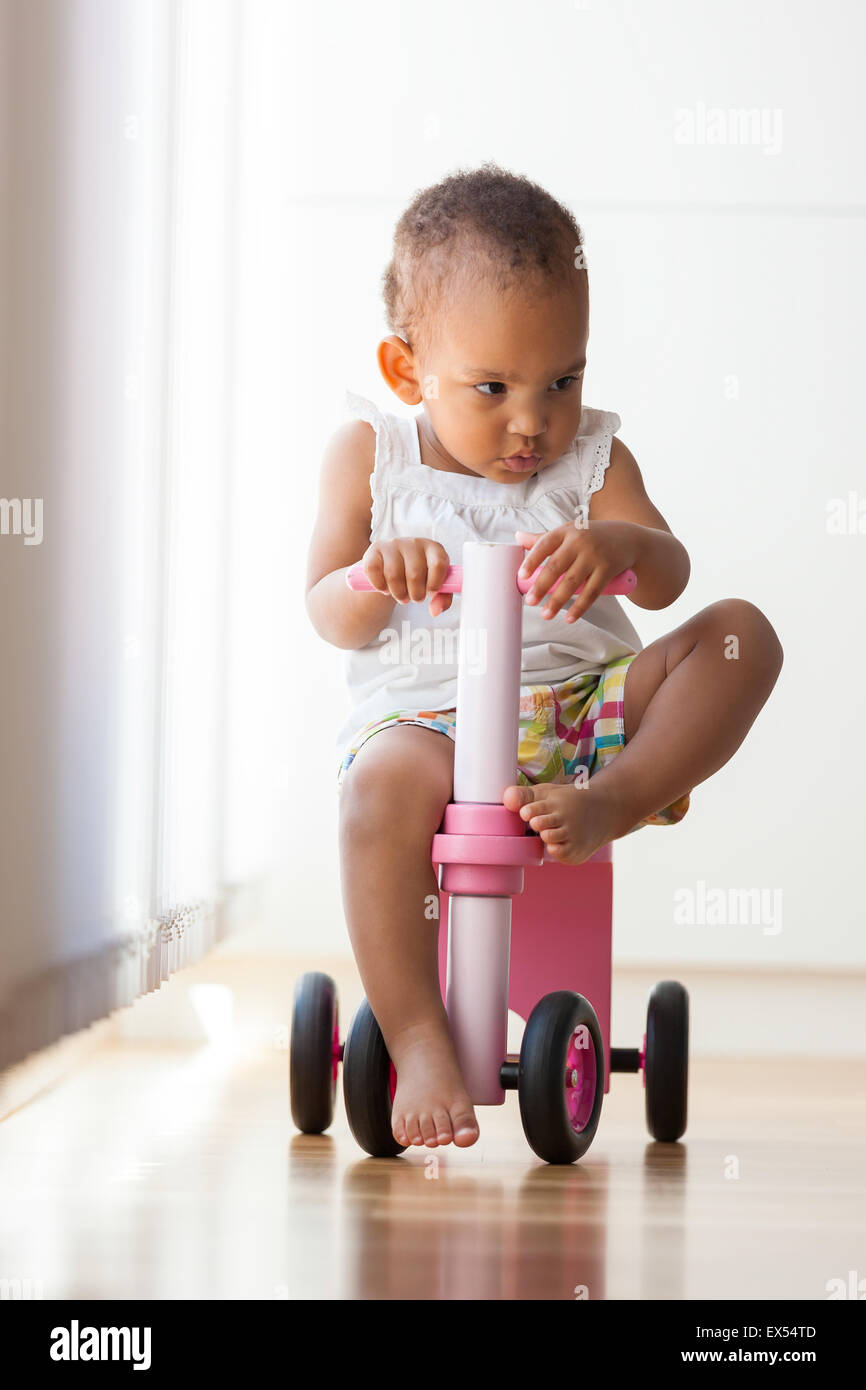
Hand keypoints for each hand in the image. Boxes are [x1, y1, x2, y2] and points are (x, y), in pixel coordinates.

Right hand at [361, 537, 452, 616]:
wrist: (394, 566)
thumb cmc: (420, 576)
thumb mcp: (434, 585)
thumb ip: (442, 599)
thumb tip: (435, 611)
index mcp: (434, 549)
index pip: (438, 564)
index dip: (435, 583)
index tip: (430, 593)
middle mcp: (414, 543)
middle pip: (415, 574)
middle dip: (415, 594)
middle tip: (414, 598)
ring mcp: (393, 544)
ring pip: (393, 575)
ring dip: (398, 593)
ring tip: (401, 595)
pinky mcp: (375, 550)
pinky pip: (373, 570)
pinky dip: (379, 585)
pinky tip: (384, 588)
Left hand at [516, 520, 640, 622]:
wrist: (628, 538)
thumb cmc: (590, 537)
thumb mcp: (569, 532)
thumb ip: (543, 538)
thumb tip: (517, 537)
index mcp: (566, 531)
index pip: (544, 545)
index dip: (531, 560)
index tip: (521, 576)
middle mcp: (579, 541)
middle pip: (556, 566)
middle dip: (541, 586)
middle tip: (530, 602)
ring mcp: (595, 555)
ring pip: (572, 582)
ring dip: (557, 601)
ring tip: (546, 614)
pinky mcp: (608, 569)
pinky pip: (591, 592)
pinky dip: (580, 607)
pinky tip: (569, 618)